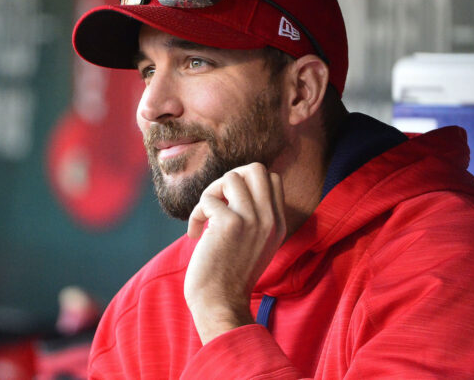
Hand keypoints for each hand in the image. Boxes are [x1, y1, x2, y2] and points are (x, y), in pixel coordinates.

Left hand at [184, 162, 286, 343]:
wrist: (220, 305)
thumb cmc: (228, 276)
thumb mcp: (254, 244)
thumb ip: (253, 217)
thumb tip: (232, 185)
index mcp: (278, 224)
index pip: (271, 179)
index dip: (245, 183)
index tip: (229, 205)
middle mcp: (270, 219)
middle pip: (256, 168)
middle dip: (229, 178)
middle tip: (217, 201)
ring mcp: (253, 220)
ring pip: (231, 176)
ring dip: (210, 193)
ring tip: (204, 216)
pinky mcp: (230, 224)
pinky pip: (208, 199)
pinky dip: (196, 214)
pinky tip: (194, 233)